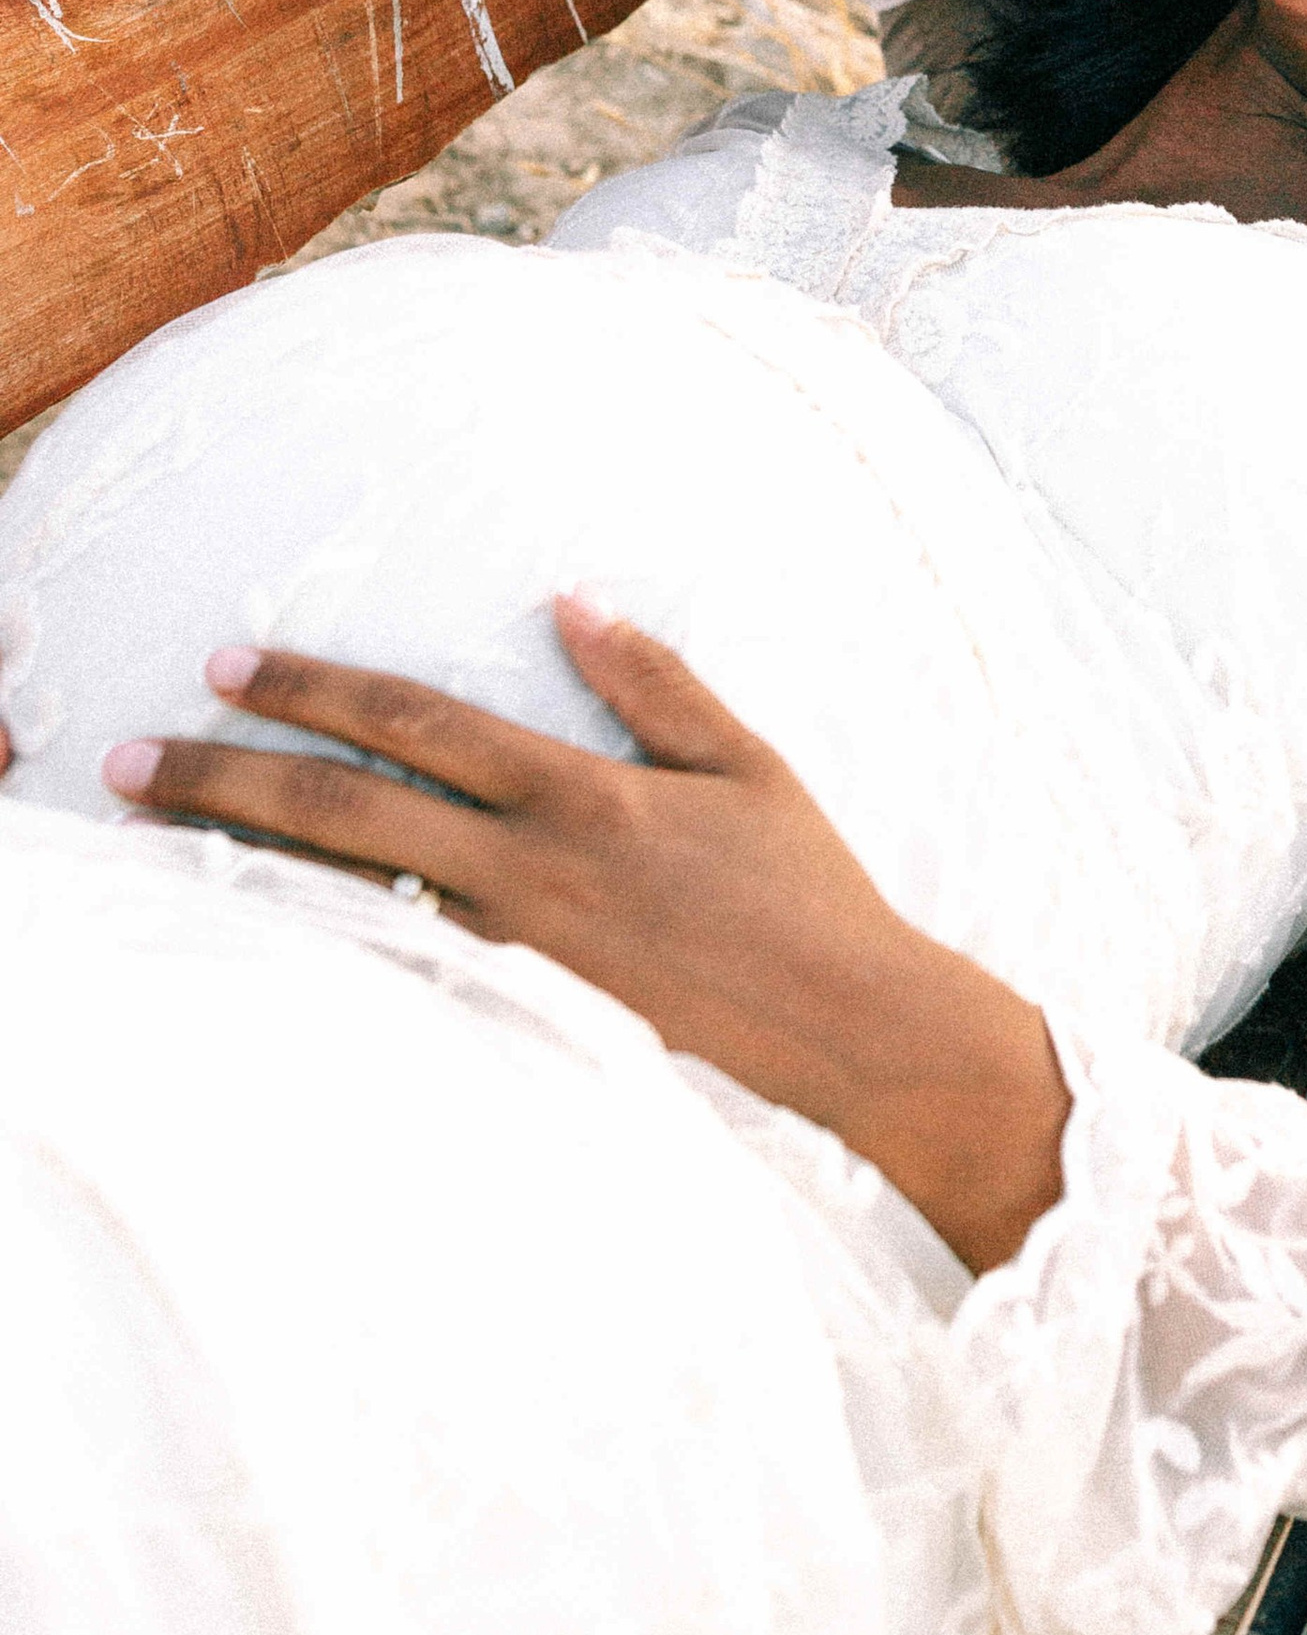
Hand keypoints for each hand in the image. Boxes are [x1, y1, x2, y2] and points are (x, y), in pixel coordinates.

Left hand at [96, 599, 1069, 1274]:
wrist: (852, 1033)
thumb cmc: (808, 892)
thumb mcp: (747, 763)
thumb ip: (654, 682)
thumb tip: (571, 601)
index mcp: (584, 796)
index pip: (417, 725)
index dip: (315, 688)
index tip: (227, 663)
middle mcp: (532, 875)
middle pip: (346, 815)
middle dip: (226, 780)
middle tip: (126, 758)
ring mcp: (517, 961)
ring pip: (349, 904)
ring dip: (244, 868)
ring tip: (156, 840)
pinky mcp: (525, 1022)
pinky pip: (397, 974)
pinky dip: (317, 949)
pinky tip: (257, 937)